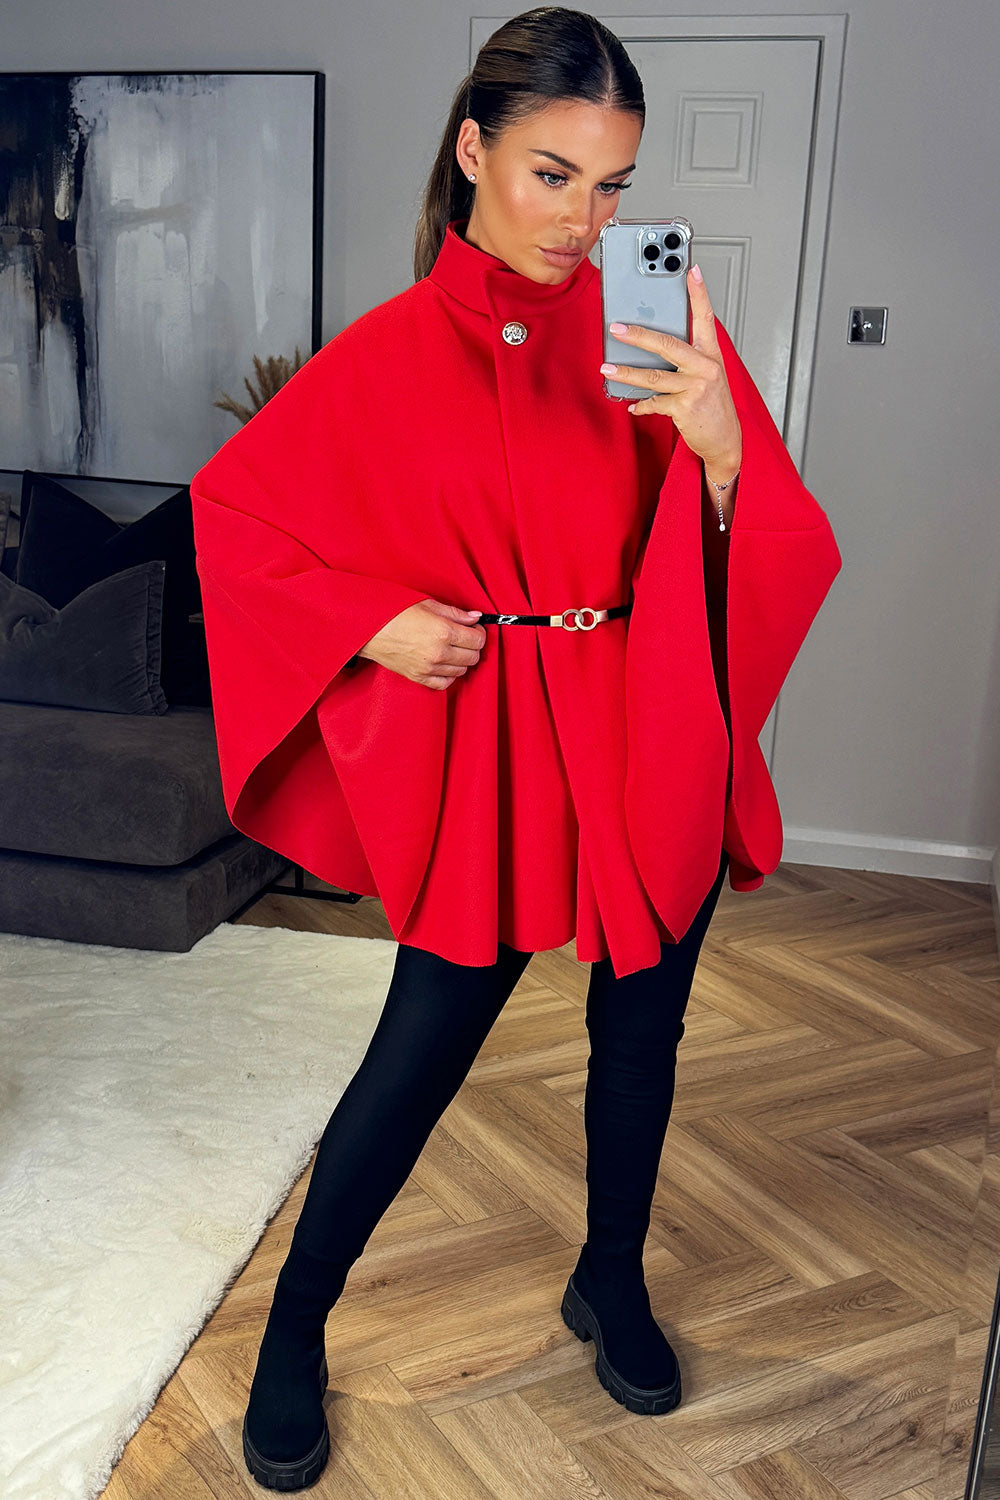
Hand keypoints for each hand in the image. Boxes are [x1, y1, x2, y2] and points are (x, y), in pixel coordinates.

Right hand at [358, 598, 485, 690]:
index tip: (474, 628)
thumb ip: (455, 613)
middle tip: (464, 637)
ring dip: (461, 660)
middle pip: (472, 657)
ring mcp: (429, 668)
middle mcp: (439, 652)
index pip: (477, 640)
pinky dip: (449, 674)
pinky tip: (444, 663)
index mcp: (443, 631)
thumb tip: (475, 617)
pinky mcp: (419, 677)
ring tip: (452, 648)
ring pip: (461, 670)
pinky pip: (445, 683)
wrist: (369, 629)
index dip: (479, 633)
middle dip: (473, 646)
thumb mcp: (427, 605)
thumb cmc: (394, 612)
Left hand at [600, 264, 741, 478]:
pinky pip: (655, 402)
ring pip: (654, 376)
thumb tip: (651, 348)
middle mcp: (705, 367)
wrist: (725, 439)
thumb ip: (685, 359)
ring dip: (626, 373)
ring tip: (607, 368)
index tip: (691, 270)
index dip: (699, 293)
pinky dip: (642, 404)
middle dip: (639, 335)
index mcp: (710, 354)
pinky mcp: (685, 408)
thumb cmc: (712, 404)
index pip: (705, 317)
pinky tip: (633, 404)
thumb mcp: (706, 375)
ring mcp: (696, 388)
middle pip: (668, 345)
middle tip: (617, 328)